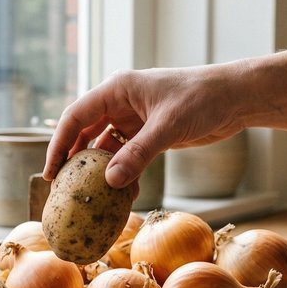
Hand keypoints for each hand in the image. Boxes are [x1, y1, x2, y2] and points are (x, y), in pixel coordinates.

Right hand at [43, 65, 244, 187]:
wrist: (235, 98)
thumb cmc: (202, 99)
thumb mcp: (168, 127)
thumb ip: (138, 154)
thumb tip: (110, 182)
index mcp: (117, 89)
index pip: (76, 117)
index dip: (59, 144)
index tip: (51, 173)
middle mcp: (121, 102)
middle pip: (85, 133)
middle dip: (75, 161)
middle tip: (64, 191)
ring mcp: (135, 119)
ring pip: (107, 148)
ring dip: (102, 171)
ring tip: (93, 197)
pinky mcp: (150, 134)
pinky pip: (128, 156)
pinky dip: (124, 174)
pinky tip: (124, 194)